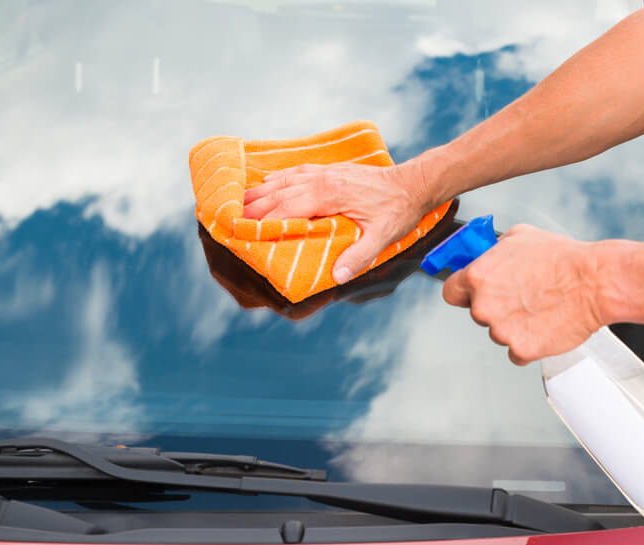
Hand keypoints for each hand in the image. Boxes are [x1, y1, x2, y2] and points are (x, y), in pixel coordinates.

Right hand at [242, 160, 431, 283]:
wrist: (413, 184)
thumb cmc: (398, 210)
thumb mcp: (384, 237)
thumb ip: (360, 255)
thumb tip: (338, 276)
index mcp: (331, 194)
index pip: (288, 208)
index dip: (266, 221)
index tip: (245, 232)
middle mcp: (323, 179)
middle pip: (279, 193)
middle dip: (254, 207)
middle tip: (230, 220)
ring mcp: (325, 172)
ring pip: (284, 180)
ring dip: (260, 192)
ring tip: (239, 203)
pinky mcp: (330, 170)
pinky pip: (296, 172)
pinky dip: (278, 178)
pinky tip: (266, 183)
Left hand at [442, 224, 606, 365]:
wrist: (594, 283)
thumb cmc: (562, 258)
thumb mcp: (519, 236)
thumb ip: (494, 251)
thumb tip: (487, 256)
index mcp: (478, 277)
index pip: (451, 292)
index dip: (464, 292)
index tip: (473, 293)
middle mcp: (484, 306)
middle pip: (478, 313)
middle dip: (496, 307)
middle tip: (521, 296)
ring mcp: (501, 331)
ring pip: (499, 332)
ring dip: (514, 325)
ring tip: (540, 308)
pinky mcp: (521, 350)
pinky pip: (517, 351)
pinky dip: (529, 343)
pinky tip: (545, 325)